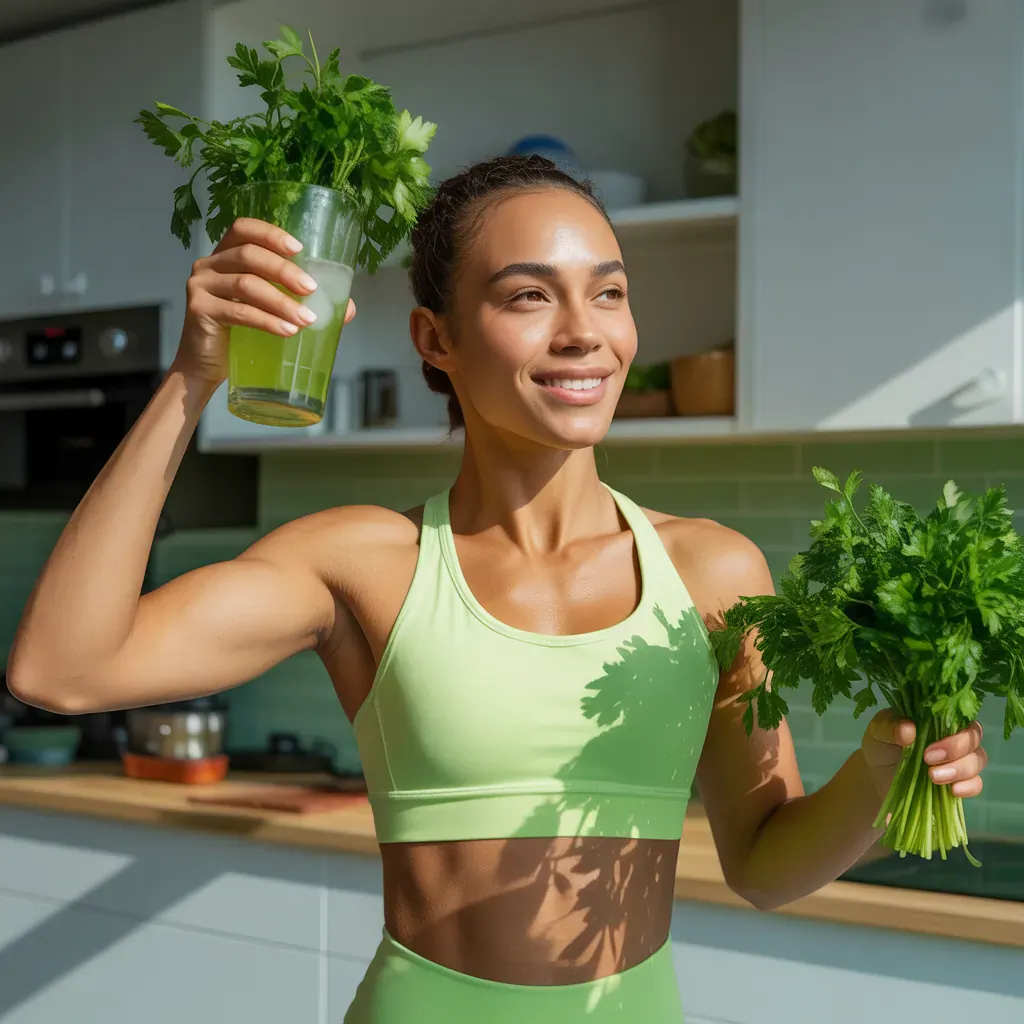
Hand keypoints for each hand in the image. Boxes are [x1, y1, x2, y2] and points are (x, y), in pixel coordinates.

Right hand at [173, 217, 356, 384]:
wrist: (206, 366)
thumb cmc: (240, 334)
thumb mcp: (270, 312)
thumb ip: (302, 304)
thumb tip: (348, 309)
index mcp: (225, 255)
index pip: (244, 228)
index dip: (271, 233)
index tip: (299, 248)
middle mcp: (209, 265)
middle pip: (249, 255)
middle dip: (284, 271)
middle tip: (310, 290)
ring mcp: (200, 286)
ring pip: (245, 284)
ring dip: (281, 302)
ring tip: (306, 320)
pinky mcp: (199, 310)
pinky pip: (238, 312)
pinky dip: (267, 322)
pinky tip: (287, 332)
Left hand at [861, 709, 986, 799]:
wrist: (876, 775)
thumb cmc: (881, 744)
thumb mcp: (878, 731)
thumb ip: (890, 726)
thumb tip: (908, 729)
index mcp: (937, 716)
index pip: (959, 714)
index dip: (951, 728)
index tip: (930, 746)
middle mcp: (954, 735)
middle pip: (973, 737)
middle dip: (955, 749)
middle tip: (928, 759)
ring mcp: (959, 759)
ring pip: (978, 760)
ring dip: (960, 769)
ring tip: (933, 777)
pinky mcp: (959, 781)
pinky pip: (977, 783)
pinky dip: (970, 786)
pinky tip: (954, 791)